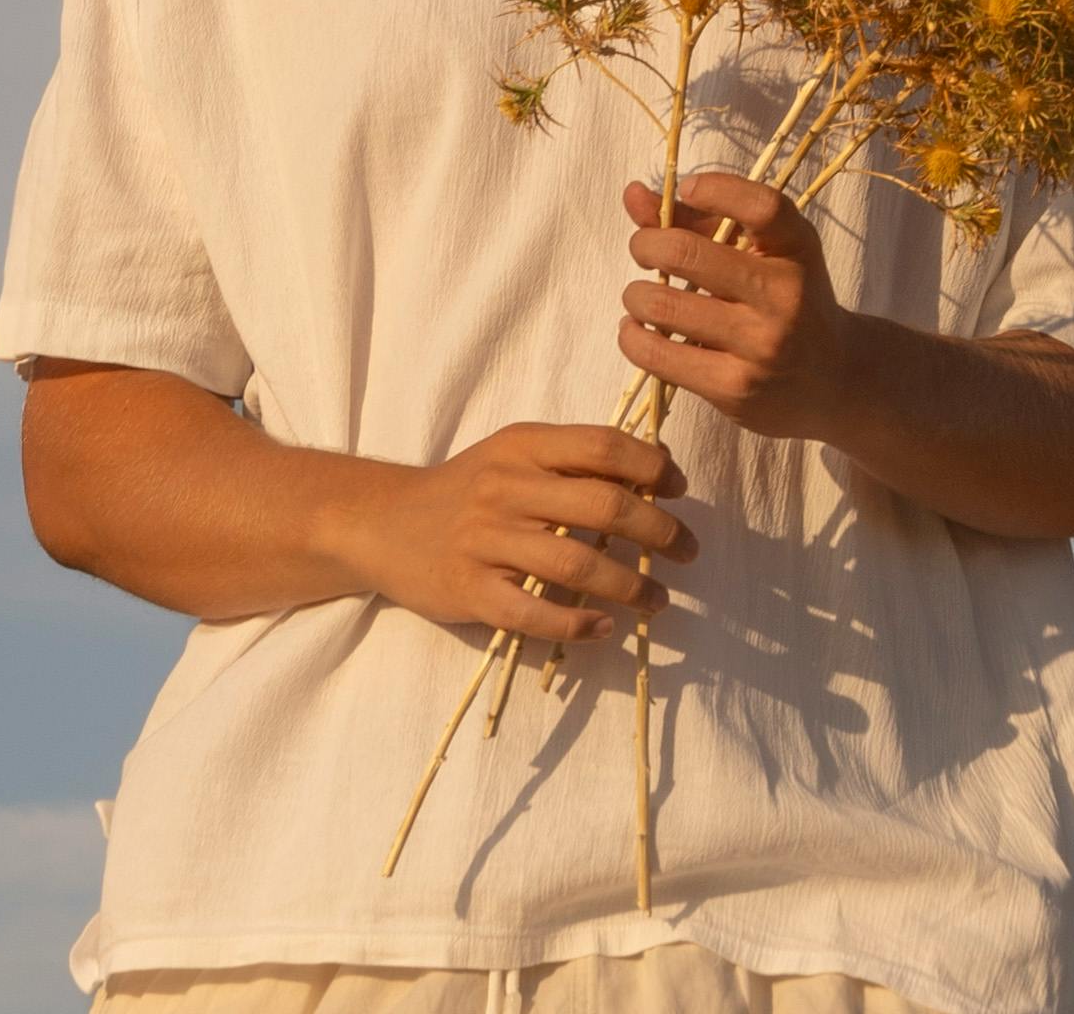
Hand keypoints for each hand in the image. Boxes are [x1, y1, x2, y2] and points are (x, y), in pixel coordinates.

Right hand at [341, 422, 689, 643]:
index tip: (681, 489)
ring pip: (576, 564)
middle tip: (688, 550)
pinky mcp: (471, 591)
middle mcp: (507, 487)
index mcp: (523, 445)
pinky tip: (605, 628)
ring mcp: (487, 541)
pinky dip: (577, 624)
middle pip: (602, 506)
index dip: (652, 467)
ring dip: (630, 586)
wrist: (385, 523)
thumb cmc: (467, 487)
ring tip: (659, 601)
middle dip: (658, 531)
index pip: (602, 447)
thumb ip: (572, 458)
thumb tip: (655, 466)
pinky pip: (534, 612)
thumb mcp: (514, 454)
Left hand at [619, 172, 869, 442]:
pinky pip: (660, 357)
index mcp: (797, 247)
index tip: (686, 189)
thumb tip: (632, 195)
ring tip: (640, 296)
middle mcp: (784, 295)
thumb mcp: (763, 249)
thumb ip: (698, 219)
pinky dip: (633, 338)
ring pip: (665, 306)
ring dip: (636, 295)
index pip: (761, 206)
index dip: (715, 189)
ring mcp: (760, 345)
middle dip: (647, 245)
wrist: (833, 379)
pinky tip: (638, 331)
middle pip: (689, 254)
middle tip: (643, 250)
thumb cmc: (786, 298)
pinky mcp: (735, 389)